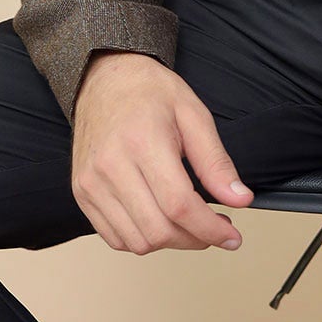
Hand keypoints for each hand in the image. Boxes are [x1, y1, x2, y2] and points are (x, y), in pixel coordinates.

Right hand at [70, 50, 253, 252]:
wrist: (104, 79)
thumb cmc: (148, 92)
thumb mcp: (194, 115)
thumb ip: (216, 162)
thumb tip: (239, 200)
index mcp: (142, 142)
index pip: (179, 206)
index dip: (210, 229)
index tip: (231, 236)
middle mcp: (110, 167)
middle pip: (158, 231)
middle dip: (195, 240)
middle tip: (214, 227)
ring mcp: (91, 183)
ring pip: (137, 242)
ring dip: (171, 243)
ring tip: (189, 224)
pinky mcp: (81, 193)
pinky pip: (115, 238)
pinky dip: (143, 240)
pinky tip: (160, 221)